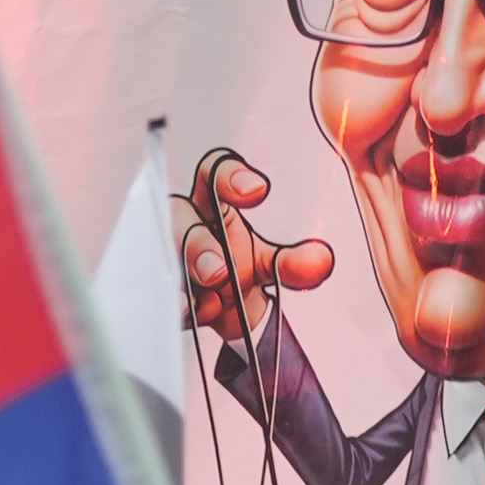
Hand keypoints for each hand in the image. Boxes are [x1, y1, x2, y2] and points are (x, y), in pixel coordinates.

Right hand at [178, 148, 335, 341]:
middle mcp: (187, 224)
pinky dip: (178, 304)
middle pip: (179, 217)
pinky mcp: (165, 288)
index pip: (214, 172)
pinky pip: (163, 291)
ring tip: (207, 298)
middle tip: (221, 271)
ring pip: (166, 255)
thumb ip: (297, 263)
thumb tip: (320, 260)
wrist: (229, 312)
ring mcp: (170, 257)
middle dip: (199, 243)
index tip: (258, 192)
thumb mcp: (274, 265)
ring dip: (187, 275)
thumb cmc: (245, 269)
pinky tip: (190, 312)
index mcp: (215, 203)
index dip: (230, 176)